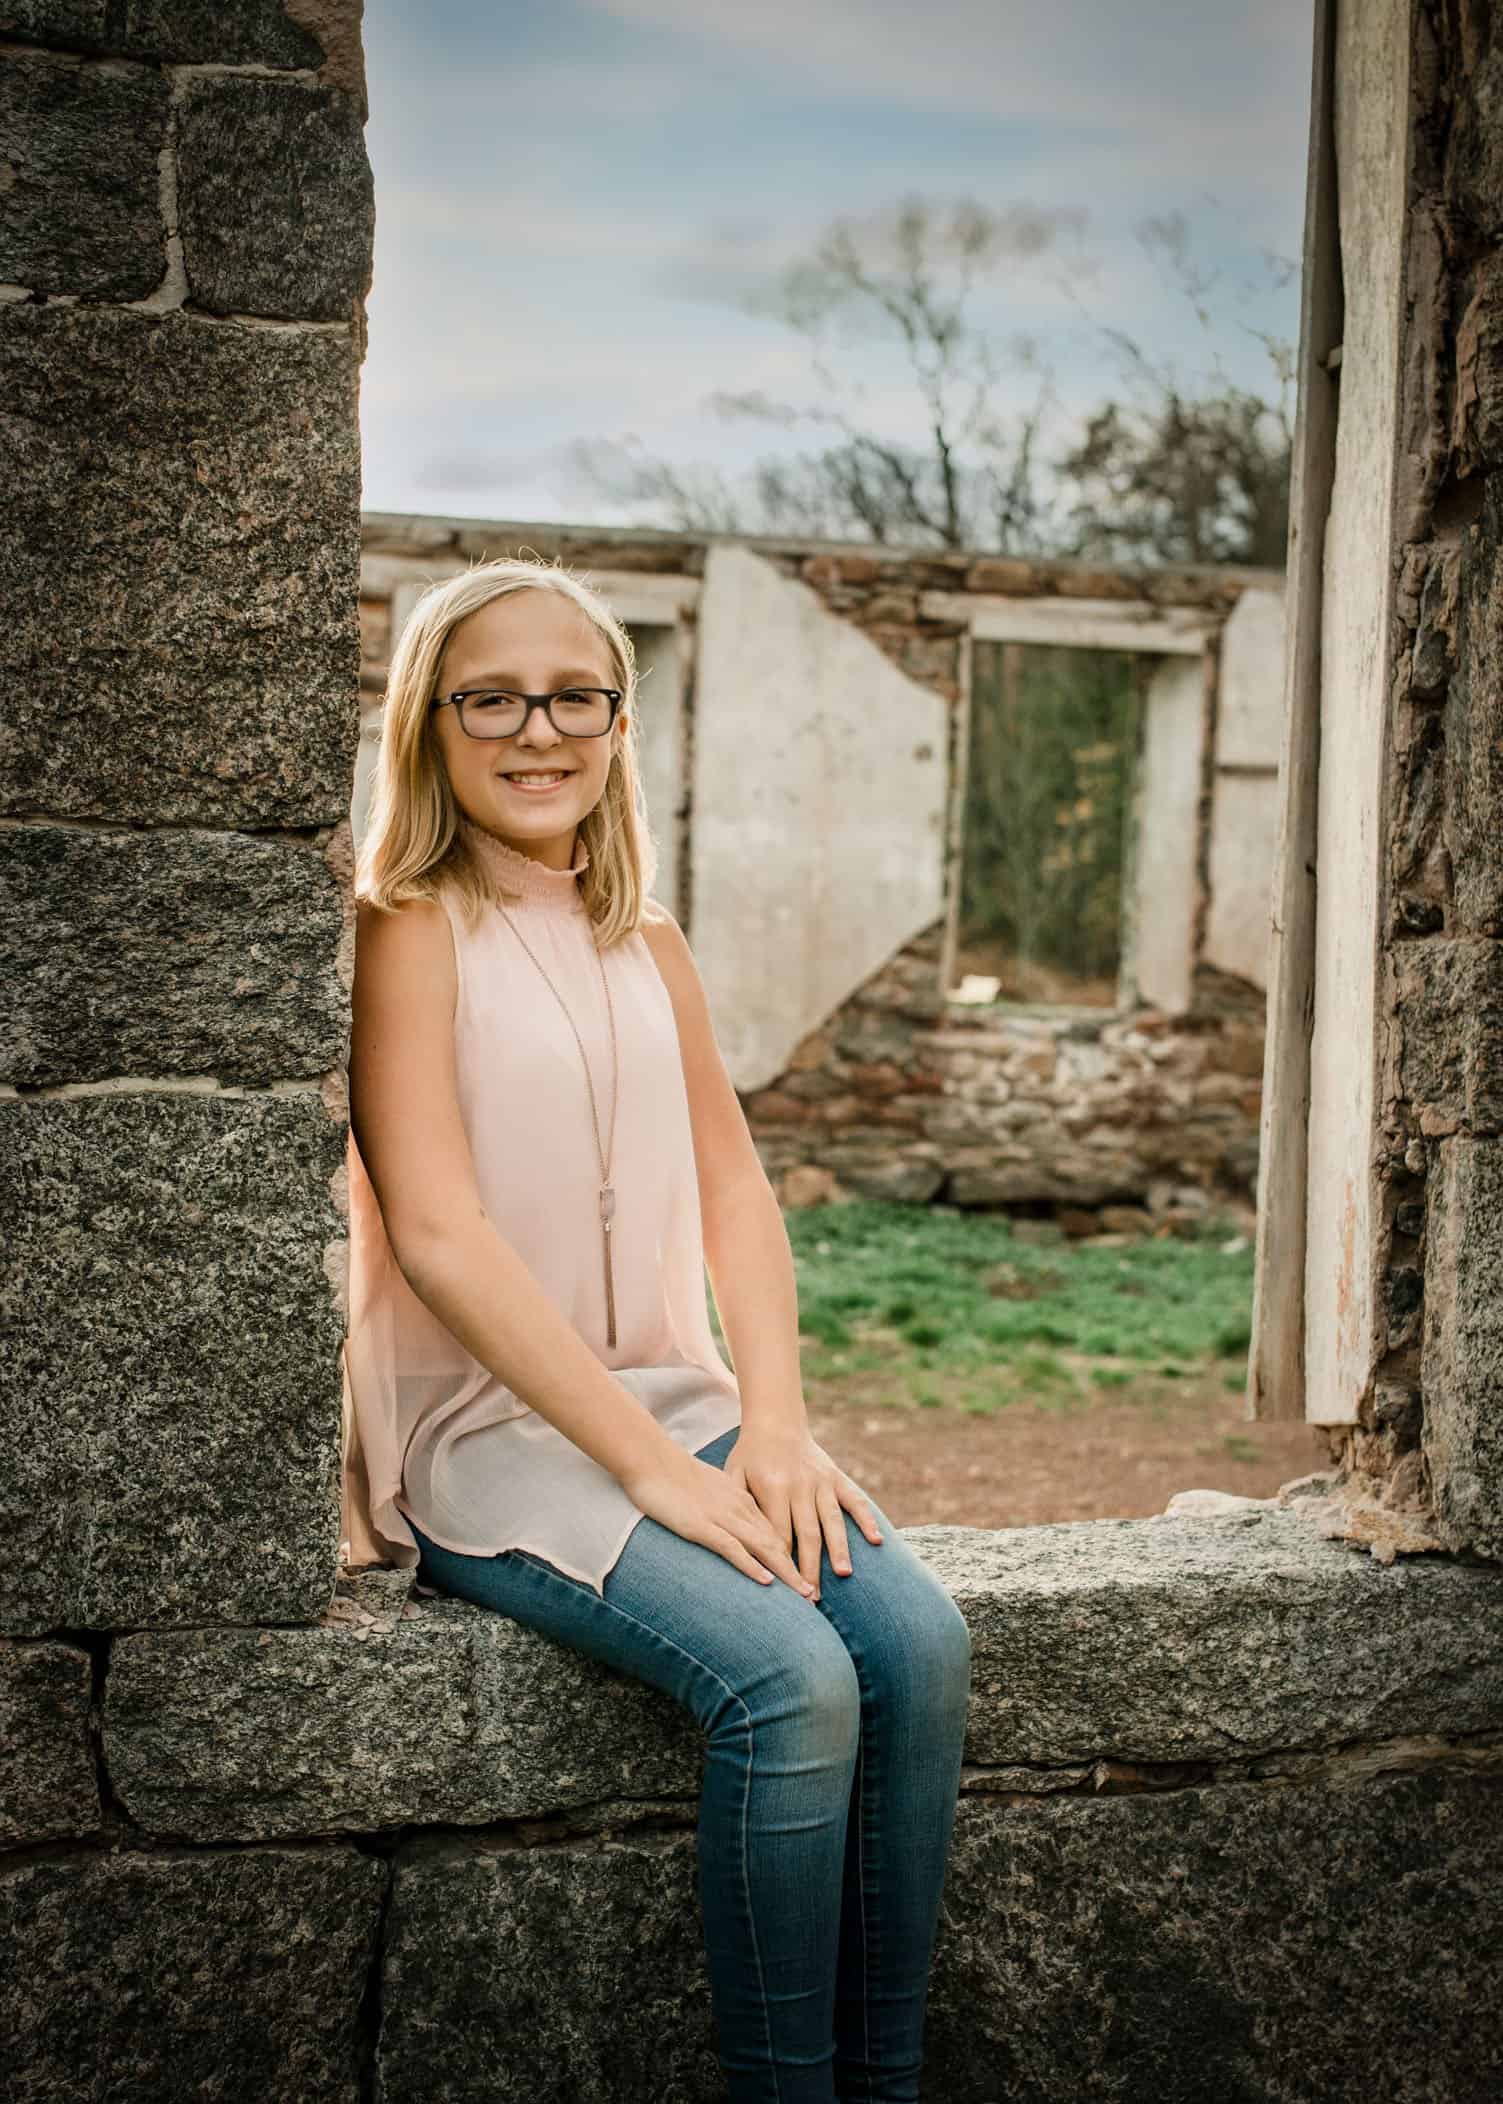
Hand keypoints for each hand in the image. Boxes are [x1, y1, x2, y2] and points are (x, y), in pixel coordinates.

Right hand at [621, 1446, 821, 1597]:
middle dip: (797, 1571)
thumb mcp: (709, 1491)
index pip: (776, 1532)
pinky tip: (766, 1581)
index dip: (794, 1557)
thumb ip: (725, 1507)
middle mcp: (739, 1509)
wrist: (651, 1458)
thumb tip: (734, 1529)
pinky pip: (732, 1547)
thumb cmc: (674, 1476)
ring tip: (803, 1594)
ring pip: (763, 1547)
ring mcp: (722, 1517)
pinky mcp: (702, 1525)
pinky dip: (751, 1565)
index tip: (808, 1577)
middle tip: (814, 1596)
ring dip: (785, 1573)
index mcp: (742, 1501)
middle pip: (777, 1543)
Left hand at [722, 1422, 883, 1600]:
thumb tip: (736, 1545)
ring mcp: (821, 1482)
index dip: (780, 1564)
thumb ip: (737, 1506)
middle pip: (807, 1534)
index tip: (783, 1592)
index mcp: (773, 1488)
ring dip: (839, 1548)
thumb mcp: (733, 1475)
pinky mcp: (836, 1477)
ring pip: (832, 1521)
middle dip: (810, 1568)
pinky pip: (854, 1499)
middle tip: (813, 1599)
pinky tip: (876, 1541)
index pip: (778, 1534)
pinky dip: (866, 1519)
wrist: (775, 1421)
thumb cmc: (749, 1455)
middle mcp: (800, 1486)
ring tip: (844, 1574)